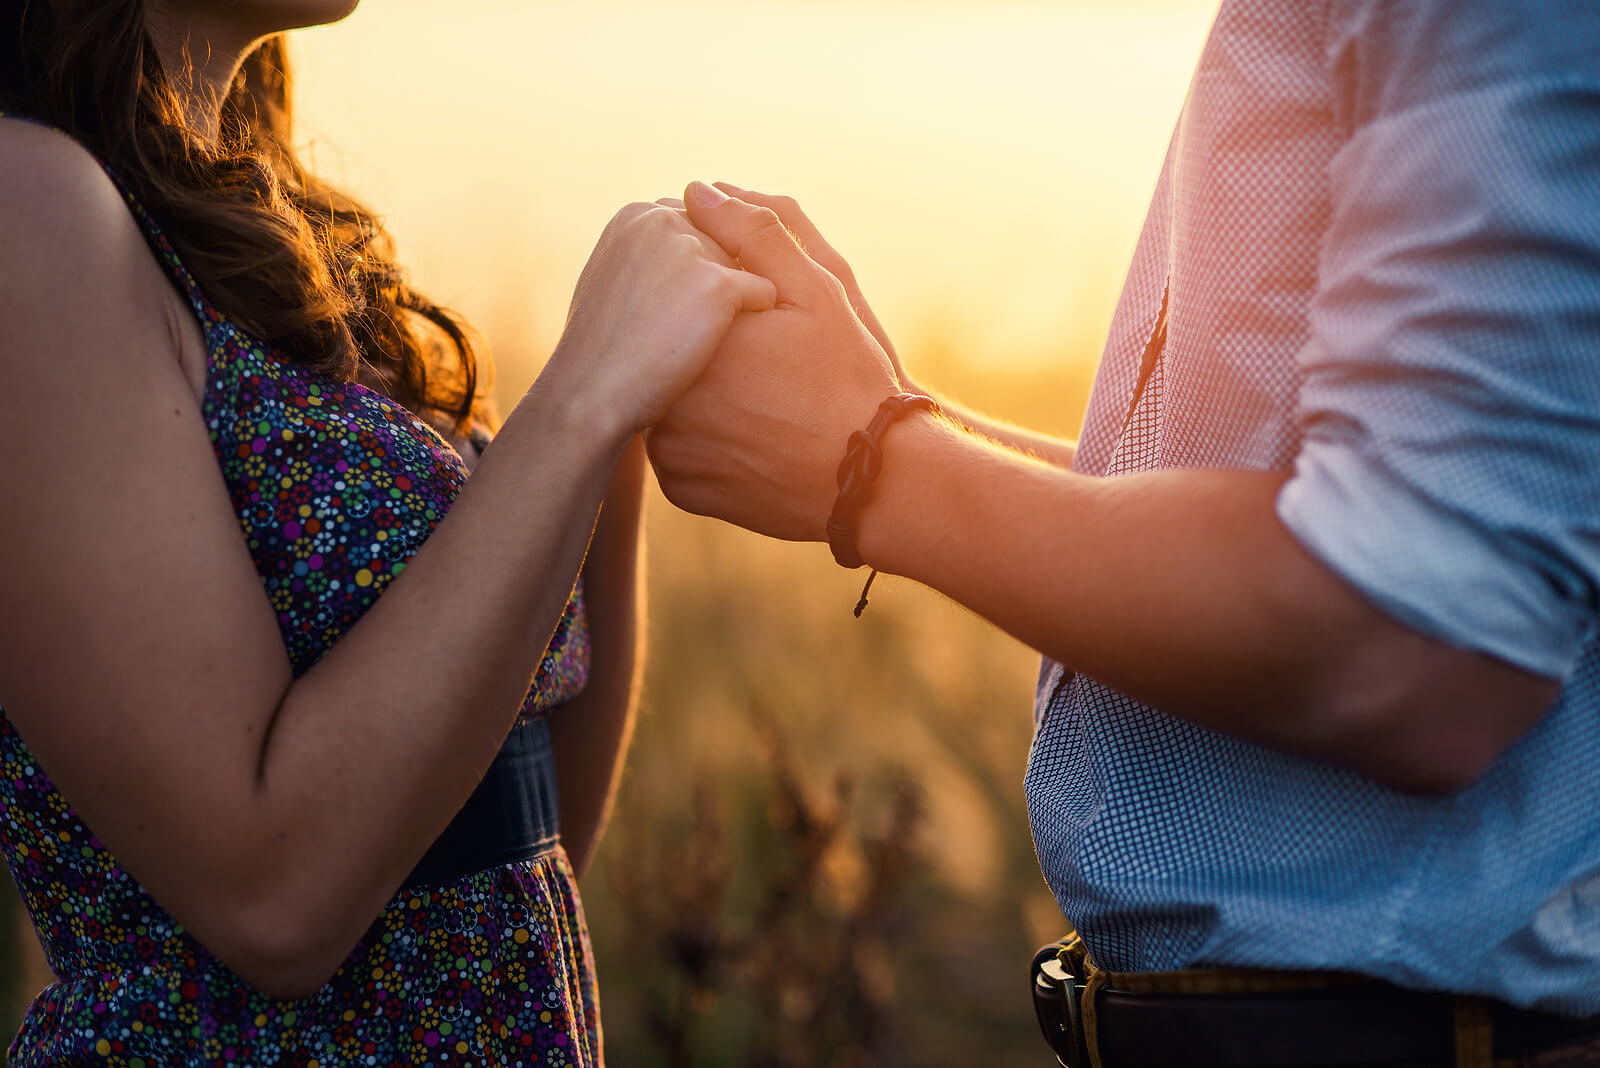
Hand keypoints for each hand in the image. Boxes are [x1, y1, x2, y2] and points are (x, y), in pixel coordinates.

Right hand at [547, 201, 776, 434]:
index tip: (675, 304)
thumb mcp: (614, 281)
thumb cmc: (601, 351)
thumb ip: (647, 255)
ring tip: (694, 339)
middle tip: (683, 326)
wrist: (592, 394)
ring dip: (734, 304)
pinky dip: (755, 323)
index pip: (693, 223)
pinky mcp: (716, 284)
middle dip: (716, 282)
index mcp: (634, 215)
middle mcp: (661, 218)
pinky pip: (763, 293)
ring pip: (743, 267)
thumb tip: (684, 255)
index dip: (693, 269)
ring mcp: (689, 249)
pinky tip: (718, 346)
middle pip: (722, 243)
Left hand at [647, 182, 900, 542]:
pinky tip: (752, 435)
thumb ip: (754, 233)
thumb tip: (697, 190)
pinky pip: (681, 451)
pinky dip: (708, 440)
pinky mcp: (681, 489)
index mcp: (692, 336)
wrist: (874, 481)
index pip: (680, 299)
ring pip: (671, 401)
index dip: (718, 301)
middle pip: (671, 350)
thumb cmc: (850, 378)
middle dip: (708, 348)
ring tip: (763, 399)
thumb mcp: (816, 289)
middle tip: (767, 365)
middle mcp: (666, 394)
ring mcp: (669, 450)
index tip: (760, 320)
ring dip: (702, 393)